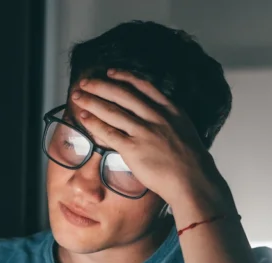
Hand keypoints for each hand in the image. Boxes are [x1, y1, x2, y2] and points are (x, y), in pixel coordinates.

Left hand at [71, 69, 232, 211]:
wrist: (193, 180)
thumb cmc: (190, 161)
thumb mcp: (184, 129)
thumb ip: (168, 119)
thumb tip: (153, 117)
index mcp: (170, 109)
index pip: (143, 86)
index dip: (123, 77)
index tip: (110, 72)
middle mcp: (155, 116)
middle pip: (122, 94)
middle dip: (100, 86)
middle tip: (85, 82)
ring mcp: (143, 132)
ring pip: (112, 110)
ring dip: (92, 101)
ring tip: (78, 96)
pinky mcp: (133, 149)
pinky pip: (109, 132)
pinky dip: (94, 123)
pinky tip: (84, 117)